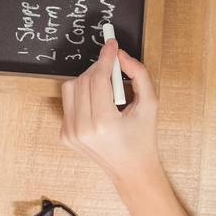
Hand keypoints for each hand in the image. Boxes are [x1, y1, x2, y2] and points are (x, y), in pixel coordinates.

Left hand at [60, 41, 160, 184]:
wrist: (132, 170)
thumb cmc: (143, 138)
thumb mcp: (150, 104)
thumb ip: (139, 75)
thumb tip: (121, 55)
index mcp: (104, 124)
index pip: (98, 79)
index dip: (105, 58)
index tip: (111, 45)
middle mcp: (82, 130)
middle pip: (83, 80)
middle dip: (99, 68)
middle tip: (114, 67)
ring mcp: (70, 134)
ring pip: (71, 88)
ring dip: (88, 80)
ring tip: (106, 89)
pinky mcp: (65, 135)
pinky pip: (69, 103)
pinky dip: (83, 97)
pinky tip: (98, 105)